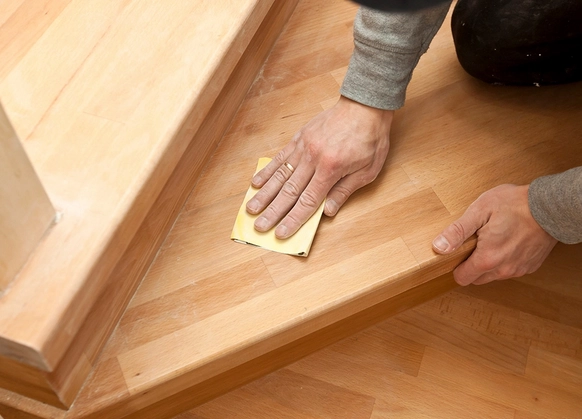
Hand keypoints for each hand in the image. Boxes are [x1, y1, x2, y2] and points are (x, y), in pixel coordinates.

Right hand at [246, 96, 392, 238]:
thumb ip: (345, 191)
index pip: (308, 201)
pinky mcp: (299, 138)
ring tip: (251, 208)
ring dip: (264, 194)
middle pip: (289, 191)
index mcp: (331, 169)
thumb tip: (327, 211)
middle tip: (259, 226)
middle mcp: (313, 159)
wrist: (365, 105)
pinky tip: (255, 182)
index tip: (281, 233)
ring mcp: (303, 147)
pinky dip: (267, 171)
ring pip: (280, 175)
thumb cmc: (370, 138)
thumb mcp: (368, 170)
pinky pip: (280, 157)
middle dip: (273, 212)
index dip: (293, 219)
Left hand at [432, 184, 557, 285]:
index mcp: (488, 259)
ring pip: (493, 275)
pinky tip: (507, 241)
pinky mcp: (529, 266)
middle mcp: (503, 270)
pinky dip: (504, 259)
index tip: (459, 250)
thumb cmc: (515, 204)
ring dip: (488, 262)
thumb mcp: (479, 211)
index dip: (456, 265)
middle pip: (476, 278)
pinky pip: (509, 269)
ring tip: (492, 238)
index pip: (462, 278)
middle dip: (471, 264)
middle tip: (476, 241)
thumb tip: (439, 247)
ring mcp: (518, 269)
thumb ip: (457, 232)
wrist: (551, 206)